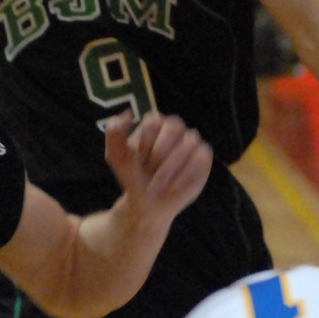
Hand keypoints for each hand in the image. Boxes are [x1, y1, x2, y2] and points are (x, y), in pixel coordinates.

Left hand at [102, 109, 212, 226]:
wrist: (147, 203)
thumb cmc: (133, 177)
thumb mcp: (116, 156)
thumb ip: (115, 132)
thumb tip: (129, 114)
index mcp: (154, 124)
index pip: (153, 122)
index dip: (146, 144)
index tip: (138, 161)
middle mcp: (175, 129)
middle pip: (174, 128)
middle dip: (160, 155)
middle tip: (151, 173)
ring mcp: (191, 142)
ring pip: (188, 143)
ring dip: (171, 168)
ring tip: (161, 184)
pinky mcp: (203, 158)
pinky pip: (200, 158)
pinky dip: (185, 174)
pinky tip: (174, 186)